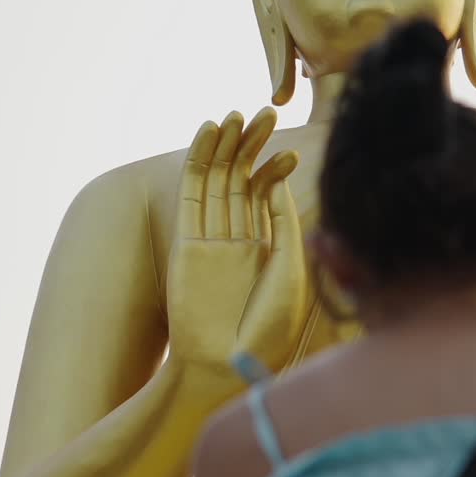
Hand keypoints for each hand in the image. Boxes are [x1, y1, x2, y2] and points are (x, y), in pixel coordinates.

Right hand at [167, 109, 307, 375]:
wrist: (227, 363)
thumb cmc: (269, 327)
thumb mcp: (290, 270)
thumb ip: (284, 225)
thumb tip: (276, 183)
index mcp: (265, 250)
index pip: (266, 198)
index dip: (274, 172)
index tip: (288, 153)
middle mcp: (237, 240)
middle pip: (241, 181)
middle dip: (251, 147)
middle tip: (265, 113)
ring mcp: (210, 239)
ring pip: (217, 181)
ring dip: (225, 146)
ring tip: (235, 113)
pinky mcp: (186, 241)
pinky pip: (192, 194)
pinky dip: (198, 162)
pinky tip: (209, 133)